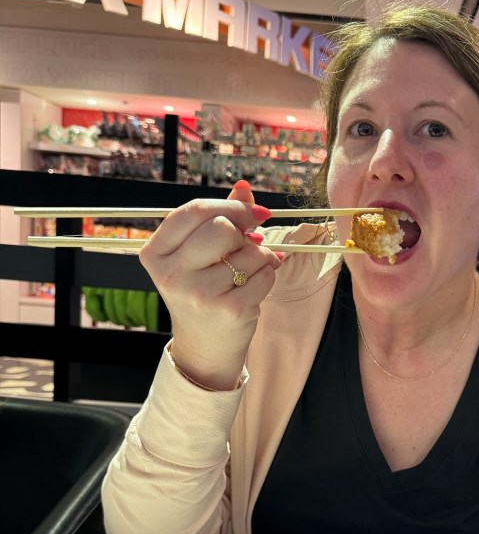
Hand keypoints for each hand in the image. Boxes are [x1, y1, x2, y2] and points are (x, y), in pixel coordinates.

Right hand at [140, 180, 278, 389]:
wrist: (204, 347)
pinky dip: (268, 274)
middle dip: (244, 232)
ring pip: (249, 251)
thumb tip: (244, 186)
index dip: (230, 206)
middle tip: (248, 244)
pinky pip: (265, 273)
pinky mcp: (230, 309)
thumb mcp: (197, 255)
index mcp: (156, 253)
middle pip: (221, 227)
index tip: (253, 212)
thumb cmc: (201, 292)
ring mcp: (200, 293)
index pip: (194, 210)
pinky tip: (254, 286)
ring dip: (261, 256)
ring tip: (248, 271)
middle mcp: (173, 273)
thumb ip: (218, 218)